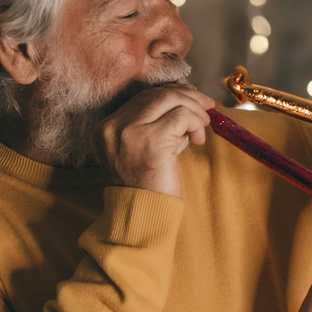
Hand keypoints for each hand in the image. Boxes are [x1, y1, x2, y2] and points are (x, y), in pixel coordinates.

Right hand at [97, 84, 213, 199]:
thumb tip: (179, 99)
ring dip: (195, 110)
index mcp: (104, 128)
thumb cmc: (146, 188)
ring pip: (171, 99)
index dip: (169, 94)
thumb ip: (148, 126)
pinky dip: (196, 123)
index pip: (141, 98)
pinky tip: (199, 139)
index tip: (189, 97)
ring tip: (204, 126)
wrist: (144, 218)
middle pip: (156, 94)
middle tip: (206, 106)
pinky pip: (182, 116)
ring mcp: (130, 130)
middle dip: (187, 96)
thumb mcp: (138, 151)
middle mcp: (112, 126)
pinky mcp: (152, 139)